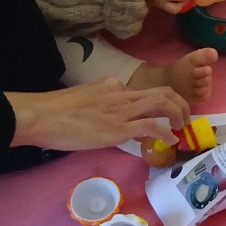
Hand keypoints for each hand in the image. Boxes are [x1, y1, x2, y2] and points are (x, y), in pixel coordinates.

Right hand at [6, 77, 189, 148]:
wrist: (41, 116)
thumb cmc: (54, 113)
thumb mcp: (83, 101)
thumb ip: (100, 106)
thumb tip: (108, 122)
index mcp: (112, 86)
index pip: (143, 92)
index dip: (158, 104)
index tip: (163, 115)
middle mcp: (122, 93)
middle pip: (163, 91)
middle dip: (180, 103)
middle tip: (184, 118)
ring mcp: (122, 110)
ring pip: (163, 103)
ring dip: (179, 114)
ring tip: (182, 128)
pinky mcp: (119, 127)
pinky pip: (152, 125)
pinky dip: (166, 131)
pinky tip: (171, 140)